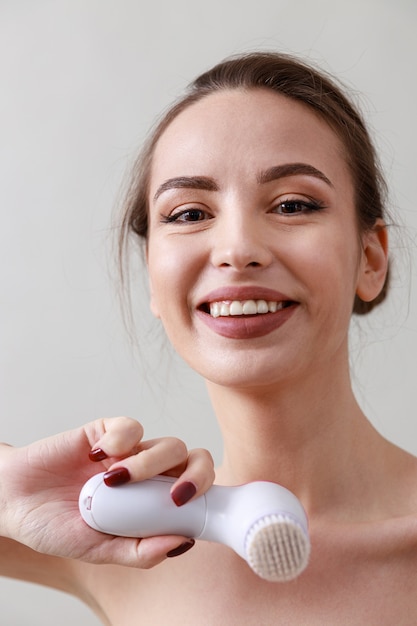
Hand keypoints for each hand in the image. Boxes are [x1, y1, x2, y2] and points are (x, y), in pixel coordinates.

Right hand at [0, 417, 214, 567]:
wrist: (12, 501)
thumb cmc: (55, 526)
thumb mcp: (97, 550)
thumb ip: (140, 550)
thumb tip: (184, 542)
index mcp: (151, 503)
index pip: (196, 489)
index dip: (204, 493)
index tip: (186, 509)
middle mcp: (147, 476)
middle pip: (193, 459)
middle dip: (195, 474)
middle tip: (174, 496)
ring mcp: (130, 452)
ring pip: (168, 444)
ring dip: (148, 464)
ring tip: (113, 481)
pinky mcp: (107, 432)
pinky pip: (130, 427)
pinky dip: (119, 440)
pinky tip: (95, 456)